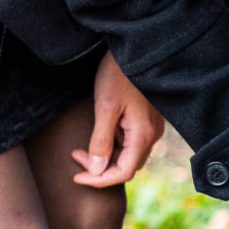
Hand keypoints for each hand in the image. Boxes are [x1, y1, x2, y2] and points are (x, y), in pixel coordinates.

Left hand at [73, 53, 164, 187]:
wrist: (135, 49)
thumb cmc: (118, 74)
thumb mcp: (105, 107)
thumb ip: (101, 141)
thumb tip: (95, 169)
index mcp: (143, 134)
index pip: (123, 172)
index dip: (99, 179)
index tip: (76, 176)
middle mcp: (151, 134)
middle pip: (127, 166)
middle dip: (101, 168)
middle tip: (76, 156)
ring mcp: (151, 127)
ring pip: (129, 154)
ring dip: (106, 156)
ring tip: (83, 146)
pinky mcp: (147, 119)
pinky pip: (131, 141)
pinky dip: (114, 145)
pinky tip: (99, 132)